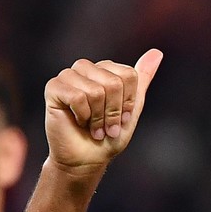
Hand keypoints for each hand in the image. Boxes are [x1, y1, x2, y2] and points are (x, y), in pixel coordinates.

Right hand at [43, 49, 162, 172]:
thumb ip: (142, 78)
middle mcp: (87, 68)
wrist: (86, 159)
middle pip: (113, 83)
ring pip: (96, 91)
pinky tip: (79, 122)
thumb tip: (157, 52)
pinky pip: (77, 97)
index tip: (122, 118)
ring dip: (98, 117)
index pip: (128, 76)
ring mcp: (68, 76)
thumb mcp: (132, 107)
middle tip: (107, 127)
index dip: (128, 103)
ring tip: (94, 127)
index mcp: (106, 69)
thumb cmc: (109, 135)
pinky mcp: (53, 87)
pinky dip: (83, 116)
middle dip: (114, 113)